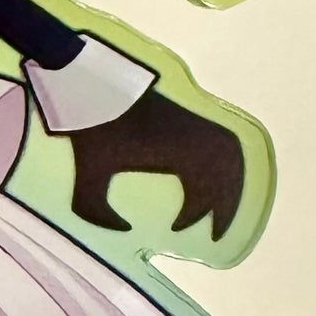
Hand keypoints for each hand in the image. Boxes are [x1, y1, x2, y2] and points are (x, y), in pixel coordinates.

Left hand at [67, 84, 245, 239]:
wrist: (91, 82)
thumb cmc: (91, 127)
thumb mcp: (86, 173)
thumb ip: (95, 211)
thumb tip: (124, 230)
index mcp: (174, 148)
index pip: (204, 187)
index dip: (196, 214)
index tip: (176, 228)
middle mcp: (191, 133)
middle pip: (228, 173)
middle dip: (226, 208)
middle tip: (215, 234)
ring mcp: (192, 120)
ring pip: (230, 155)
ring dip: (230, 185)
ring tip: (218, 212)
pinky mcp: (187, 113)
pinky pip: (220, 139)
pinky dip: (224, 163)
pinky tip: (211, 182)